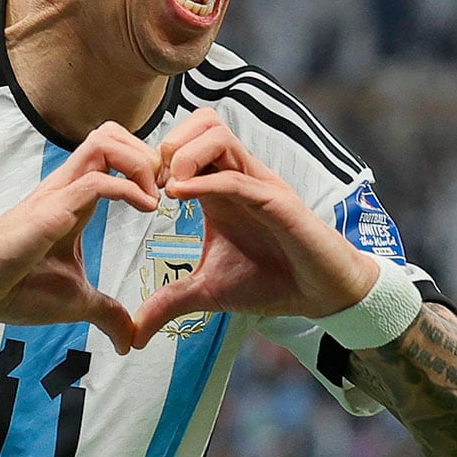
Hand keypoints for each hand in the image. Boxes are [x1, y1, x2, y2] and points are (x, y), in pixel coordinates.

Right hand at [0, 122, 160, 353]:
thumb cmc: (15, 287)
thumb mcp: (75, 300)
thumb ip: (106, 312)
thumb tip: (128, 340)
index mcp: (74, 198)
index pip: (113, 152)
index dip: (146, 165)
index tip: (167, 196)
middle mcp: (67, 186)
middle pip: (111, 133)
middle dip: (148, 153)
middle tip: (165, 189)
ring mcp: (57, 193)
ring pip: (104, 142)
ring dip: (139, 163)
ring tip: (155, 197)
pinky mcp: (49, 210)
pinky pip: (95, 181)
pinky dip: (128, 188)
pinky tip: (147, 210)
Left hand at [132, 108, 378, 347]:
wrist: (321, 295)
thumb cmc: (271, 282)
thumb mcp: (209, 292)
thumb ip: (170, 302)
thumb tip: (134, 334)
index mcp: (218, 187)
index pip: (186, 140)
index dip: (155, 157)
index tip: (139, 191)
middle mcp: (238, 176)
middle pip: (202, 121)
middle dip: (168, 144)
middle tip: (153, 184)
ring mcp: (258, 184)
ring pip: (218, 135)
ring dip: (184, 156)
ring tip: (168, 191)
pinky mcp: (278, 202)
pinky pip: (239, 177)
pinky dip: (205, 181)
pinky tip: (178, 199)